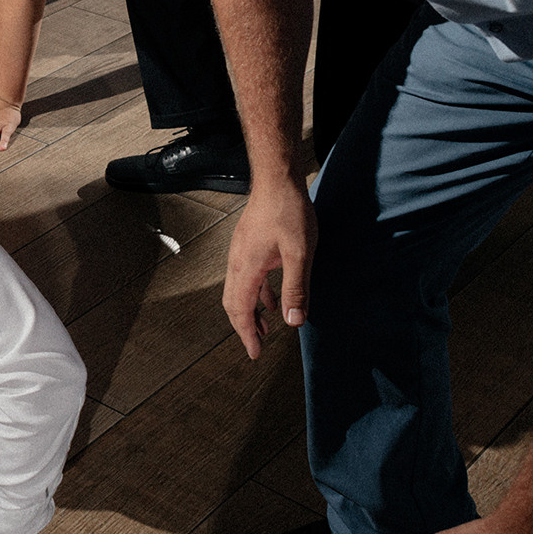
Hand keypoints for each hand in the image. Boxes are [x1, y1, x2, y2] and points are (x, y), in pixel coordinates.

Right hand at [221, 178, 315, 358]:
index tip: (255, 353)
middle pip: (232, 303)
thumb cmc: (288, 211)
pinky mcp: (248, 245)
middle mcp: (237, 261)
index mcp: (246, 267)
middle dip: (243, 327)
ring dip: (250, 311)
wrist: (277, 180)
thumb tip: (294, 321)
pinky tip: (271, 298)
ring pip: (238, 290)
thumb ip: (296, 288)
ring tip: (265, 327)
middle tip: (256, 345)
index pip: (240, 310)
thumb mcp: (300, 254)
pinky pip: (246, 277)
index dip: (246, 335)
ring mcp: (240, 252)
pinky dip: (256, 294)